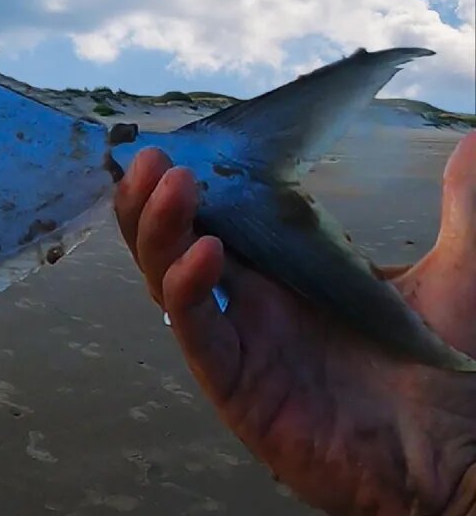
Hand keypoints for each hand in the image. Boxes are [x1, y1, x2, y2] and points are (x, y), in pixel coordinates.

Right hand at [114, 135, 475, 515]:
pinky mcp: (236, 384)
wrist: (457, 454)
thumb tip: (472, 141)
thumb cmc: (451, 373)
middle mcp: (250, 304)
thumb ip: (461, 208)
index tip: (185, 142)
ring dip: (159, 231)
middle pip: (172, 244)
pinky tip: (206, 251)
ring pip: (167, 280)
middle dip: (153, 201)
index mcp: (284, 274)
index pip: (216, 218)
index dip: (191, 182)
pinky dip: (190, 290)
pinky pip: (198, 332)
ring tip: (170, 185)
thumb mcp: (457, 273)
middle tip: (154, 159)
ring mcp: (239, 343)